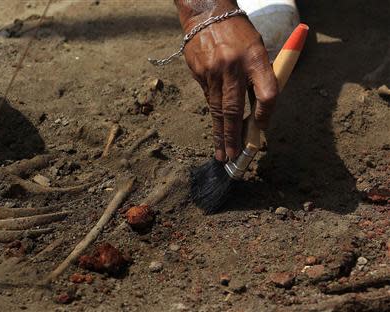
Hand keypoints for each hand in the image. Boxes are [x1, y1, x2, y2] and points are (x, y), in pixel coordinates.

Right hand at [176, 1, 277, 160]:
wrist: (207, 14)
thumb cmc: (239, 33)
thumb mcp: (258, 48)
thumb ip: (259, 77)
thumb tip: (258, 112)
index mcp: (255, 58)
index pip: (267, 93)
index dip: (266, 114)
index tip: (262, 129)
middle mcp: (233, 67)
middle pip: (233, 109)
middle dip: (234, 136)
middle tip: (234, 156)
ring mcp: (212, 71)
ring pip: (216, 109)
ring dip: (220, 134)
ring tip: (222, 153)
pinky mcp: (198, 73)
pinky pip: (207, 98)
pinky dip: (213, 114)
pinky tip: (215, 128)